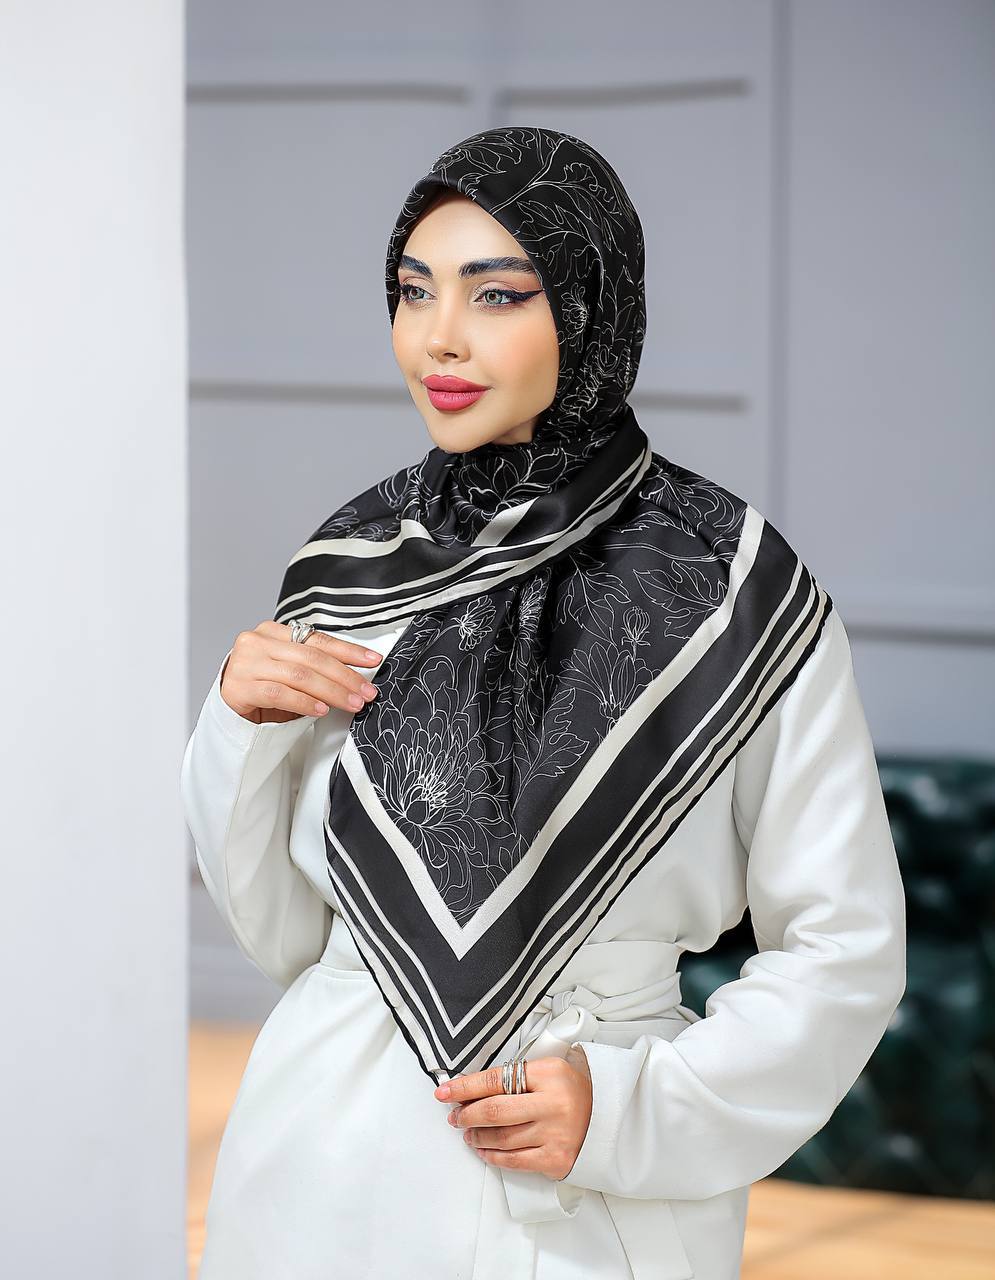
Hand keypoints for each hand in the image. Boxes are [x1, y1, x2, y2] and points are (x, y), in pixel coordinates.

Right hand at [219, 621, 382, 723]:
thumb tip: (357, 675)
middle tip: (366, 692)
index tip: (372, 661)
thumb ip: (314, 665)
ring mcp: (246, 663)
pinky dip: (305, 702)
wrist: (228, 708)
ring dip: (331, 692)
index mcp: (273, 631)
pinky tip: (321, 710)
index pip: (318, 640)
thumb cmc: (263, 687)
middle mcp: (258, 642)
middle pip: (312, 658)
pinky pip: (279, 694)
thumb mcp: (290, 670)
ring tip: (351, 703)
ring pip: (299, 676)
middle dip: (345, 676)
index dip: (349, 651)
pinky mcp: (239, 687)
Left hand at [435, 1045, 592, 1181]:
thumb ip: (514, 1078)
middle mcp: (552, 1103)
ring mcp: (554, 1133)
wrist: (608, 1118)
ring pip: (500, 1138)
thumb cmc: (570, 1092)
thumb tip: (472, 1091)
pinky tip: (484, 1150)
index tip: (445, 1092)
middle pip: (494, 1110)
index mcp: (548, 1073)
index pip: (495, 1079)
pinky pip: (513, 1160)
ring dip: (477, 1136)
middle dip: (467, 1114)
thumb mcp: (547, 1071)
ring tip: (469, 1132)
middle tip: (455, 1116)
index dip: (465, 1087)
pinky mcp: (555, 1158)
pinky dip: (493, 1156)